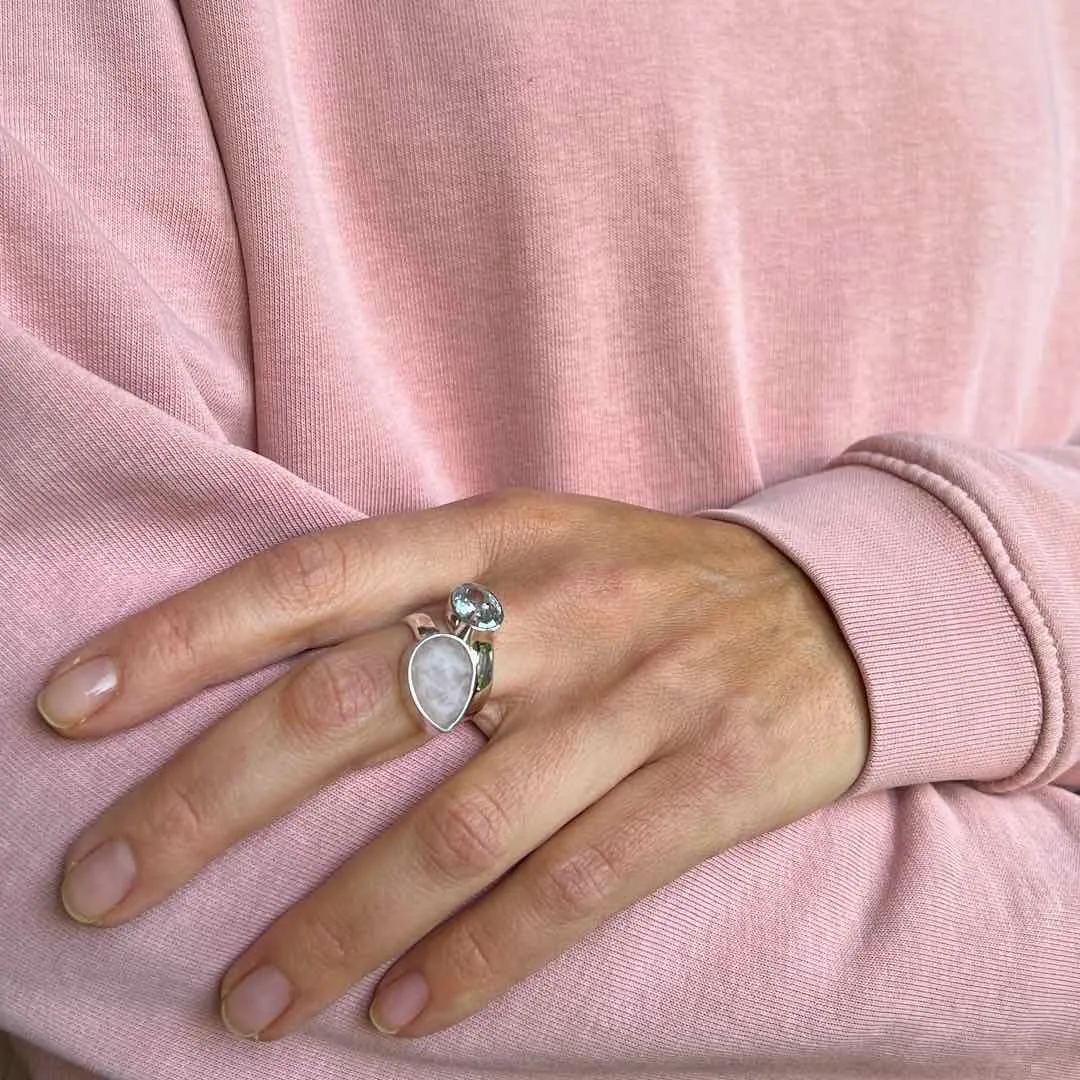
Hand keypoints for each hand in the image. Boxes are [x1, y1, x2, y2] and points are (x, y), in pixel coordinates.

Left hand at [36, 489, 868, 1039]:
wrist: (832, 605)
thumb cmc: (650, 582)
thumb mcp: (540, 545)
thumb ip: (423, 589)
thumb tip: (273, 672)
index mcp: (499, 534)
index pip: (311, 578)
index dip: (182, 639)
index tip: (68, 708)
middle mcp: (555, 610)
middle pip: (350, 706)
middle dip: (210, 801)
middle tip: (104, 882)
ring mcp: (635, 698)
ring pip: (454, 827)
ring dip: (334, 925)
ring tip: (244, 1002)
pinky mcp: (709, 781)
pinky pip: (573, 887)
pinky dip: (478, 960)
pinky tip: (401, 1017)